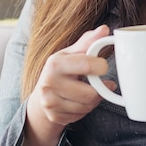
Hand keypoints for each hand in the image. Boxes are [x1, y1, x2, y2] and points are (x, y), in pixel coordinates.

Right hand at [21, 25, 115, 145]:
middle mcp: (49, 84)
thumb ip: (88, 42)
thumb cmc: (60, 70)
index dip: (101, 66)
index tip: (102, 66)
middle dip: (99, 88)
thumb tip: (104, 29)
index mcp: (55, 64)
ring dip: (94, 99)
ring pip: (88, 106)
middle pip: (90, 93)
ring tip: (89, 91)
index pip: (87, 65)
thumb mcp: (70, 53)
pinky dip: (86, 109)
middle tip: (99, 82)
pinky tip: (80, 101)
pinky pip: (81, 115)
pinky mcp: (55, 116)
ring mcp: (50, 102)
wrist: (41, 96)